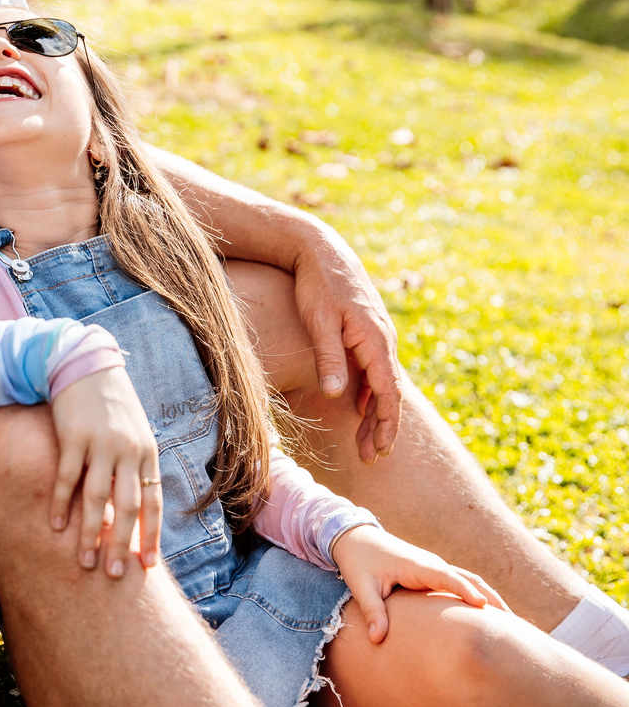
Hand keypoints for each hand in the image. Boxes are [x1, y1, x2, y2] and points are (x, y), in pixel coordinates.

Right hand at [49, 368, 160, 578]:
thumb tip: (135, 510)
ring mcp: (101, 444)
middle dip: (121, 544)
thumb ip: (135, 467)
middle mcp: (128, 450)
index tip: (147, 566)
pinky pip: (67, 478)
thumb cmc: (111, 406)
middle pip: (127, 506)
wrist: (86, 365)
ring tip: (85, 561)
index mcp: (147, 453)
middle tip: (114, 575)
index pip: (153, 501)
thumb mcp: (133, 433)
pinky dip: (61, 504)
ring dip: (90, 533)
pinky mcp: (74, 437)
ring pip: (97, 498)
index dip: (151, 535)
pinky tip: (56, 526)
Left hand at [290, 221, 401, 461]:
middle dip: (382, 428)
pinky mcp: (367, 330)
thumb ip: (329, 358)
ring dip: (375, 413)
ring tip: (366, 443)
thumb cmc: (316, 284)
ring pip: (383, 382)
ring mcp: (378, 334)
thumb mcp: (318, 321)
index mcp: (375, 340)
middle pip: (389, 393)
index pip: (388, 393)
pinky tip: (360, 409)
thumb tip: (334, 395)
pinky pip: (375, 369)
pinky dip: (370, 392)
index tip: (379, 452)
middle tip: (371, 459)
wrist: (321, 248)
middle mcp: (384, 339)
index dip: (386, 425)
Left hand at [331, 523, 507, 644]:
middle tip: (515, 625)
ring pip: (470, 580)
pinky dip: (478, 594)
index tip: (485, 607)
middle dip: (491, 599)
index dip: (466, 591)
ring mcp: (435, 566)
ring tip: (512, 623)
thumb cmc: (359, 561)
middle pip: (470, 579)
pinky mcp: (433, 572)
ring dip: (489, 597)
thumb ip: (373, 611)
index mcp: (418, 565)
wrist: (356, 537)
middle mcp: (432, 563)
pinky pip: (461, 582)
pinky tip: (489, 614)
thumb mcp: (362, 586)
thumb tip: (377, 640)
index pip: (448, 577)